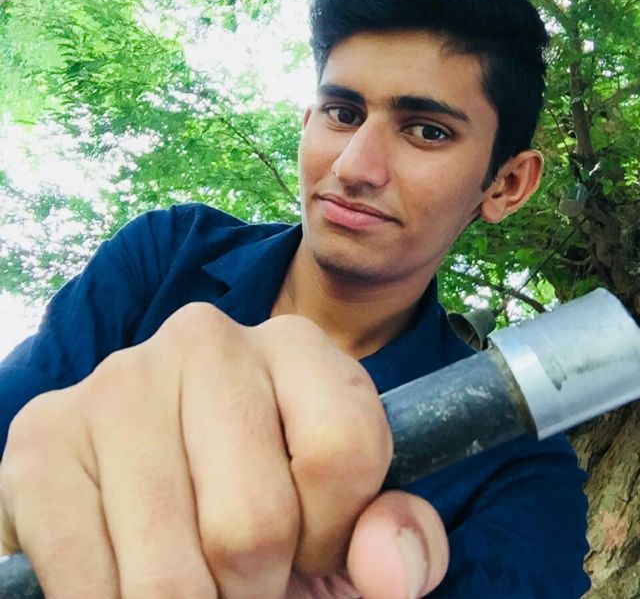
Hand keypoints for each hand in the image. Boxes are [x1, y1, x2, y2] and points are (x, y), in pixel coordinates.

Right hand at [0, 304, 448, 597]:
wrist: (148, 474)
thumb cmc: (265, 497)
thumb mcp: (343, 517)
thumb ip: (396, 538)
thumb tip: (389, 570)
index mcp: (294, 344)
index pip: (343, 452)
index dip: (333, 537)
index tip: (310, 546)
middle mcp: (206, 340)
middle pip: (254, 524)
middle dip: (255, 588)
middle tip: (240, 574)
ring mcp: (120, 379)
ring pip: (170, 574)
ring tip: (190, 577)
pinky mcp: (46, 433)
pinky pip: (86, 579)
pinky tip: (126, 577)